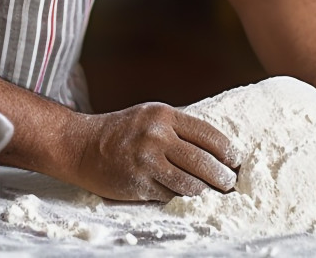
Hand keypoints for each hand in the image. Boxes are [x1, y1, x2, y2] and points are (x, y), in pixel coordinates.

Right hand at [69, 102, 240, 201]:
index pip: (208, 135)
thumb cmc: (120, 132)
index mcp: (163, 116)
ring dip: (206, 192)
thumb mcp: (149, 117)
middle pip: (204, 162)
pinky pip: (170, 196)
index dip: (228, 152)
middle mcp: (156, 136)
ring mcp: (146, 161)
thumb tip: (215, 151)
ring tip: (213, 194)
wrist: (80, 145)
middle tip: (229, 184)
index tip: (236, 162)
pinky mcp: (138, 183)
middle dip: (223, 177)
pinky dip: (181, 198)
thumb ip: (178, 129)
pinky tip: (185, 197)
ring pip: (191, 184)